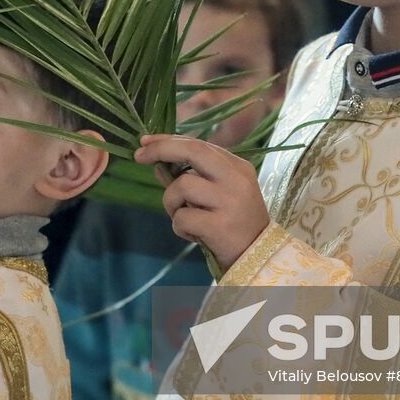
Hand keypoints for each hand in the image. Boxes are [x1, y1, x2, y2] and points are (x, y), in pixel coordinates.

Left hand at [135, 134, 270, 274]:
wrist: (260, 258)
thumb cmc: (234, 224)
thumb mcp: (218, 194)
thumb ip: (192, 176)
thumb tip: (157, 163)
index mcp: (238, 167)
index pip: (198, 144)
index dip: (168, 140)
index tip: (145, 141)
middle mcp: (236, 179)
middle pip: (193, 150)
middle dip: (161, 149)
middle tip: (139, 155)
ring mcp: (230, 201)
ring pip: (181, 186)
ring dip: (171, 203)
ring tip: (184, 218)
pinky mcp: (220, 226)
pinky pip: (182, 217)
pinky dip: (180, 228)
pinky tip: (195, 236)